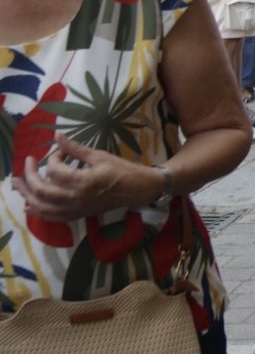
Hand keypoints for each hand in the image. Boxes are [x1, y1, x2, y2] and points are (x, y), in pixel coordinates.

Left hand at [13, 135, 158, 222]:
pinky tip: (29, 204)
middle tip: (28, 162)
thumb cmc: (122, 170)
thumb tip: (56, 136)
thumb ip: (75, 148)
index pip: (55, 171)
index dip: (53, 158)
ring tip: (17, 184)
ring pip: (42, 206)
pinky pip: (52, 217)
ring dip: (27, 195)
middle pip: (42, 190)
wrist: (138, 190)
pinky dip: (38, 211)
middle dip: (30, 175)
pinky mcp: (78, 214)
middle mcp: (77, 198)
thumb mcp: (99, 156)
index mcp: (84, 182)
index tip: (60, 150)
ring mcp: (77, 209)